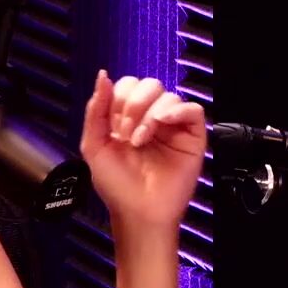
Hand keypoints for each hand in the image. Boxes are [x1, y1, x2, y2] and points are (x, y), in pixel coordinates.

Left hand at [80, 71, 205, 232]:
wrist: (137, 212)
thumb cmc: (117, 185)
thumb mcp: (94, 145)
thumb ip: (95, 109)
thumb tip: (103, 75)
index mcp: (129, 117)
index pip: (128, 86)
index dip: (118, 99)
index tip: (113, 128)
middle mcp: (152, 118)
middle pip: (149, 85)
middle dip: (133, 105)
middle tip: (125, 134)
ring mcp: (174, 127)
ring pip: (169, 95)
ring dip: (150, 114)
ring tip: (140, 140)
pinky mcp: (193, 137)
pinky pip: (193, 109)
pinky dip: (177, 112)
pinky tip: (163, 125)